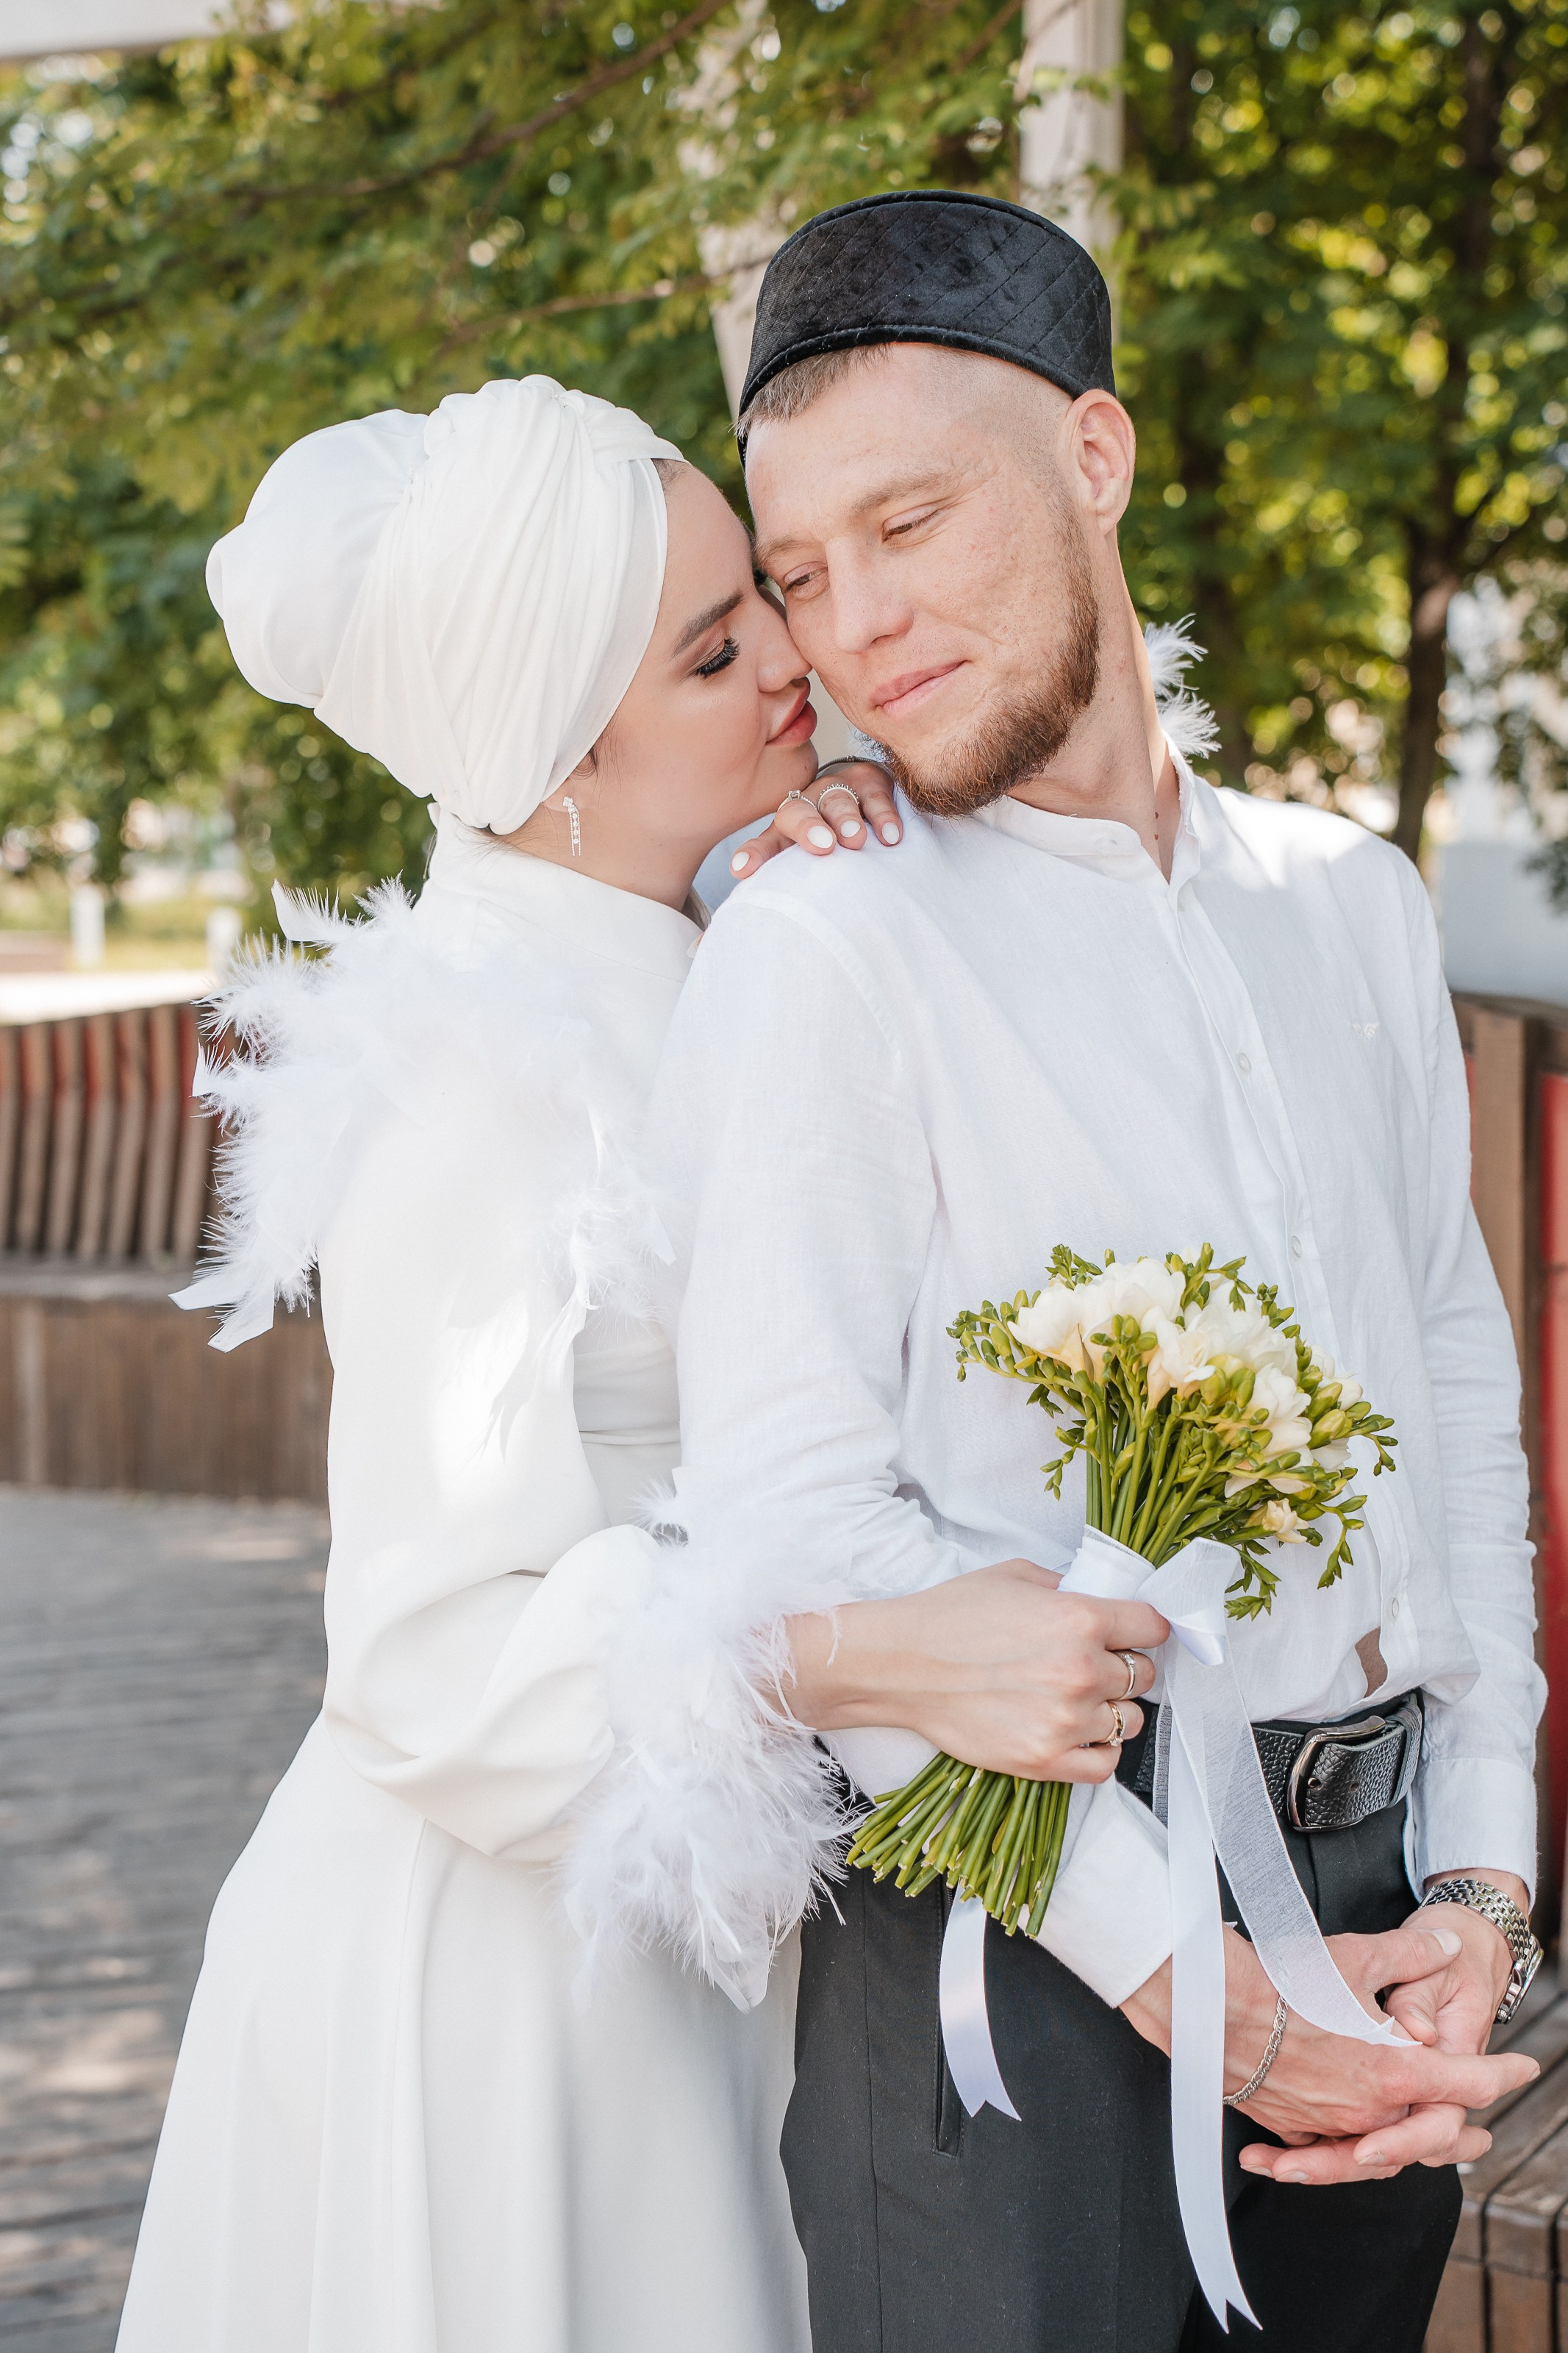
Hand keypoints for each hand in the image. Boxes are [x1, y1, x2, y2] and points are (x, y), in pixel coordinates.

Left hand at [729, 759, 901, 879]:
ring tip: (856, 840)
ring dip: (846, 819)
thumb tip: (737, 939)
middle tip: (824, 847)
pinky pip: (876, 797)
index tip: (742, 871)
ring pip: (837, 800)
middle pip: (797, 813)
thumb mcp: (809, 867)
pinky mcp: (870, 783)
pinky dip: (883, 817)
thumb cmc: (832, 844)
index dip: (754, 855)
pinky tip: (891, 837)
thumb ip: (787, 892)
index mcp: (785, 831)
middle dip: (807, 828)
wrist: (865, 793)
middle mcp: (807, 807)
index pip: (765, 844)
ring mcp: (837, 791)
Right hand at [783, 1560, 1167, 1781]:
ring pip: (1130, 1720)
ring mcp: (1066, 1720)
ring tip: (1083, 1700)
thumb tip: (1100, 1602)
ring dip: (1114, 1709)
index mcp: (1080, 1618)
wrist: (901, 1665)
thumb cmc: (951, 1614)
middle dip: (1126, 1666)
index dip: (1146, 1627)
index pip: (1153, 1627)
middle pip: (1145, 1675)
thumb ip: (1067, 1589)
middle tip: (1098, 1663)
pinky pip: (1105, 1765)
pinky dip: (1099, 1750)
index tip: (1135, 1632)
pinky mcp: (1045, 1760)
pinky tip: (1078, 1733)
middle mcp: (1083, 1670)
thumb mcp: (1015, 1576)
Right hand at [1120, 1921, 1537, 2183]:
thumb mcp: (1354, 1957)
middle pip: (1427, 2131)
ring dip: (1405, 2144)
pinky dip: (1346, 2144)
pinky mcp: (1289, 2127)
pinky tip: (1348, 2136)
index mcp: (1390, 2071)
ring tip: (1423, 2146)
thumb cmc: (1280, 1982)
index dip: (1501, 2074)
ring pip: (1378, 2145)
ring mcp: (1326, 2125)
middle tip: (1484, 2139)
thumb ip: (1408, 1954)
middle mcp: (1364, 2111)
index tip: (1524, 2068)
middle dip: (1459, 2133)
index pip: (1465, 2080)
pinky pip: (1329, 2145)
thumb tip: (1445, 1949)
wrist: (1208, 2007)